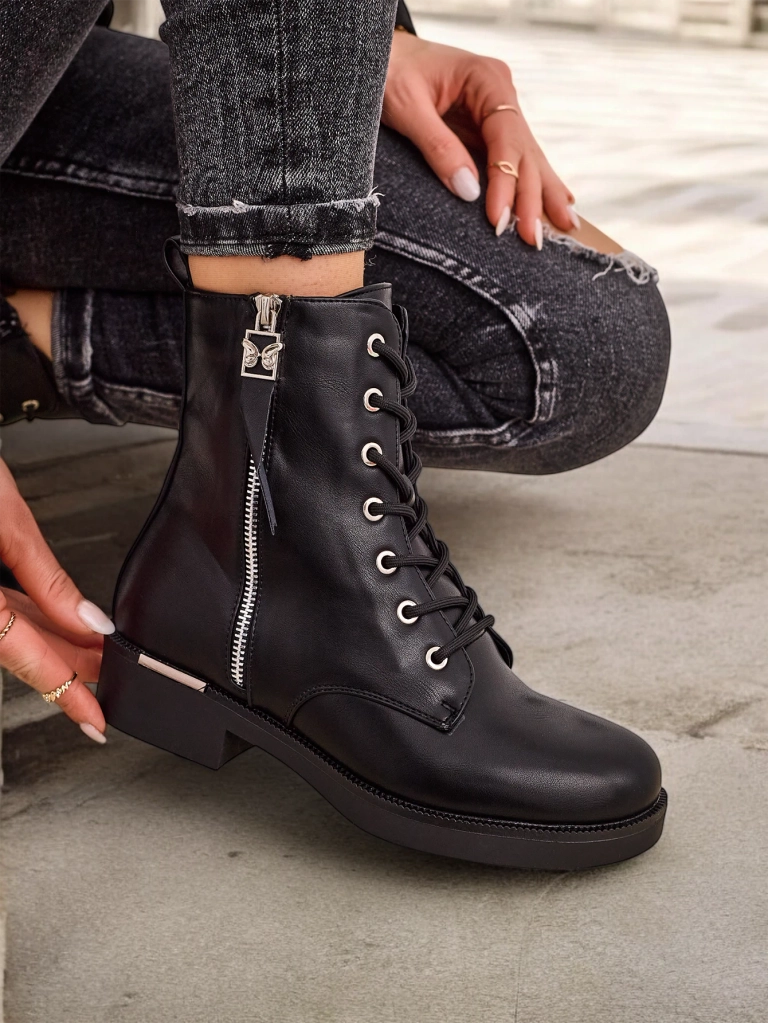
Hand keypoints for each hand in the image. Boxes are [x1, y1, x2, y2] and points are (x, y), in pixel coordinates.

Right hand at [0, 457, 112, 741]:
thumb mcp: (7, 521)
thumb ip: (46, 579)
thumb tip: (87, 620)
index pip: (25, 658)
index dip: (66, 691)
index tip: (95, 719)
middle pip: (16, 650)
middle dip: (68, 663)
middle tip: (112, 672)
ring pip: (3, 635)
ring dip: (48, 643)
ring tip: (93, 650)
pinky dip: (22, 620)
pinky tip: (50, 623)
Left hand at [383, 32, 577, 247]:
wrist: (377, 54)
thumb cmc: (389, 71)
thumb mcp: (406, 107)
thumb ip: (437, 146)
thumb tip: (469, 190)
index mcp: (485, 79)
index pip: (505, 137)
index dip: (506, 180)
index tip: (499, 218)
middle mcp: (500, 93)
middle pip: (524, 151)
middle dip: (531, 197)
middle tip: (534, 238)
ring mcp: (498, 111)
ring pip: (527, 157)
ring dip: (543, 194)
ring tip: (566, 226)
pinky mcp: (487, 128)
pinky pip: (514, 160)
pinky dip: (533, 183)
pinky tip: (558, 203)